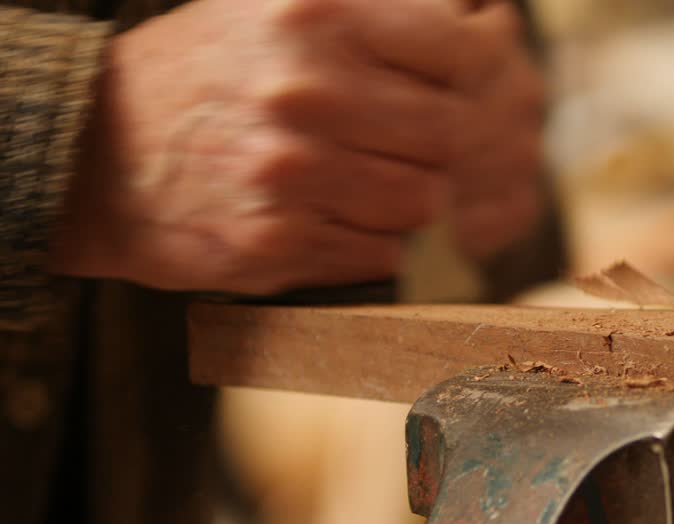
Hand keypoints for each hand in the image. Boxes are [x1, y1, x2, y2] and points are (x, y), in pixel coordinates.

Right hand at [52, 0, 544, 294]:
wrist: (98, 154)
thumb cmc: (207, 75)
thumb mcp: (274, 7)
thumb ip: (373, 7)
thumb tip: (478, 15)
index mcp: (317, 17)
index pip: (461, 52)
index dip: (478, 75)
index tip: (466, 86)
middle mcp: (307, 92)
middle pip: (450, 134)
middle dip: (441, 144)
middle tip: (409, 144)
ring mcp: (293, 174)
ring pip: (424, 202)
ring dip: (410, 197)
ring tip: (364, 179)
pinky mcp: (279, 243)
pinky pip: (382, 251)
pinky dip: (374, 240)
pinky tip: (335, 216)